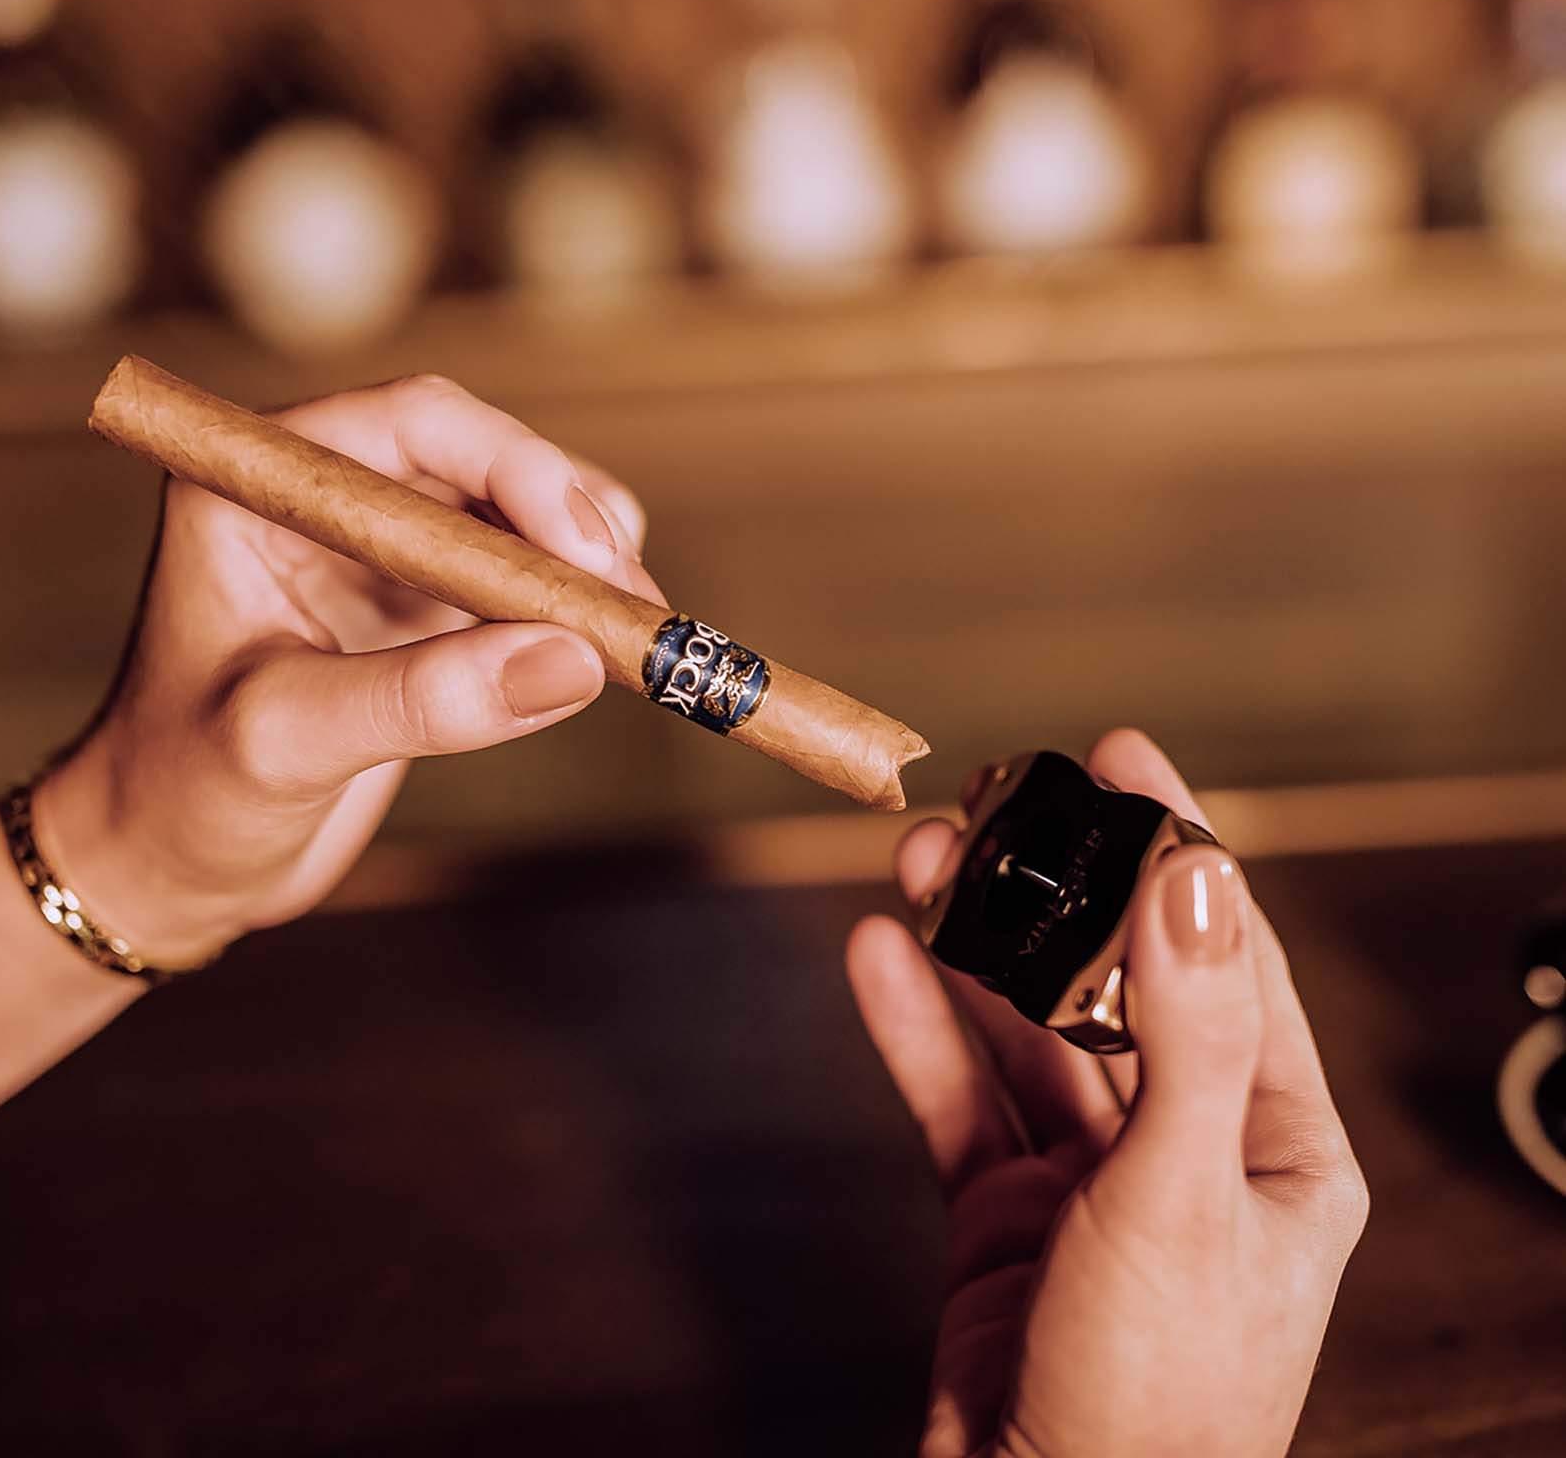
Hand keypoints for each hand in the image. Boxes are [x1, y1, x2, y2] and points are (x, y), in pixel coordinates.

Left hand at [36, 374, 662, 961]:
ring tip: (636, 644)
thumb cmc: (185, 796)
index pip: (413, 422)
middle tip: (632, 608)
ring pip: (519, 517)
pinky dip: (575, 615)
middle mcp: (326, 497)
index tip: (586, 551)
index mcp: (256, 484)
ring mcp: (380, 553)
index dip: (516, 466)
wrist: (168, 868)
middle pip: (485, 459)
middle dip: (571, 524)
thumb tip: (571, 662)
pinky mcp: (423, 613)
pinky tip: (603, 664)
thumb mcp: (290, 742)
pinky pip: (524, 585)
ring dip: (589, 568)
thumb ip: (422, 699)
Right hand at [847, 730, 1368, 1457]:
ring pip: (1023, 1032)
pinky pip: (954, 1100)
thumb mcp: (1182, 1200)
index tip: (1122, 759)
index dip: (1174, 848)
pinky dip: (914, 1033)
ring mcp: (1087, 1181)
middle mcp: (1183, 1149)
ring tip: (917, 864)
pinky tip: (878, 964)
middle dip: (1046, 894)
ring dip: (970, 949)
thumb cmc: (1156, 1402)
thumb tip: (1196, 879)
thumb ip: (1187, 1036)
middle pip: (1109, 983)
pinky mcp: (1002, 1215)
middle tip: (988, 807)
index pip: (1226, 958)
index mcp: (1273, 1142)